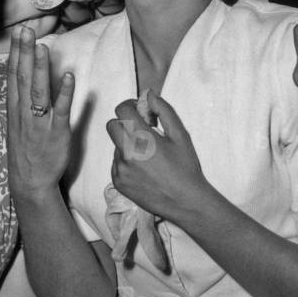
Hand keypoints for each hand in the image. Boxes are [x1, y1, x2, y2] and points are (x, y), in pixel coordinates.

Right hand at [7, 26, 74, 197]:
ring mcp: (40, 122)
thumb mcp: (18, 121)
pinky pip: (60, 110)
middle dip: (24, 53)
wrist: (30, 181)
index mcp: (15, 108)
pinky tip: (67, 76)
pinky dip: (64, 93)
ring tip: (42, 48)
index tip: (17, 33)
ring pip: (39, 91)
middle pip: (23, 78)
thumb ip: (23, 98)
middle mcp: (25, 112)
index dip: (16, 52)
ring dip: (40, 69)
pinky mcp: (57, 132)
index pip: (13, 75)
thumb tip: (27, 75)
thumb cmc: (26, 150)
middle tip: (25, 30)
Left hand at [107, 91, 211, 225]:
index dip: (130, 106)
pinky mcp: (117, 182)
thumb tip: (149, 94)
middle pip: (112, 126)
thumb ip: (164, 110)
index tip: (140, 112)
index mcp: (142, 138)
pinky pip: (116, 163)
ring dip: (126, 144)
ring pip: (115, 145)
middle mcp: (126, 153)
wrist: (185, 201)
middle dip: (125, 123)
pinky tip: (143, 169)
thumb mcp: (180, 135)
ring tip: (148, 156)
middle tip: (142, 131)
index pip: (121, 110)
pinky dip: (126, 162)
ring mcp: (119, 169)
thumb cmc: (185, 167)